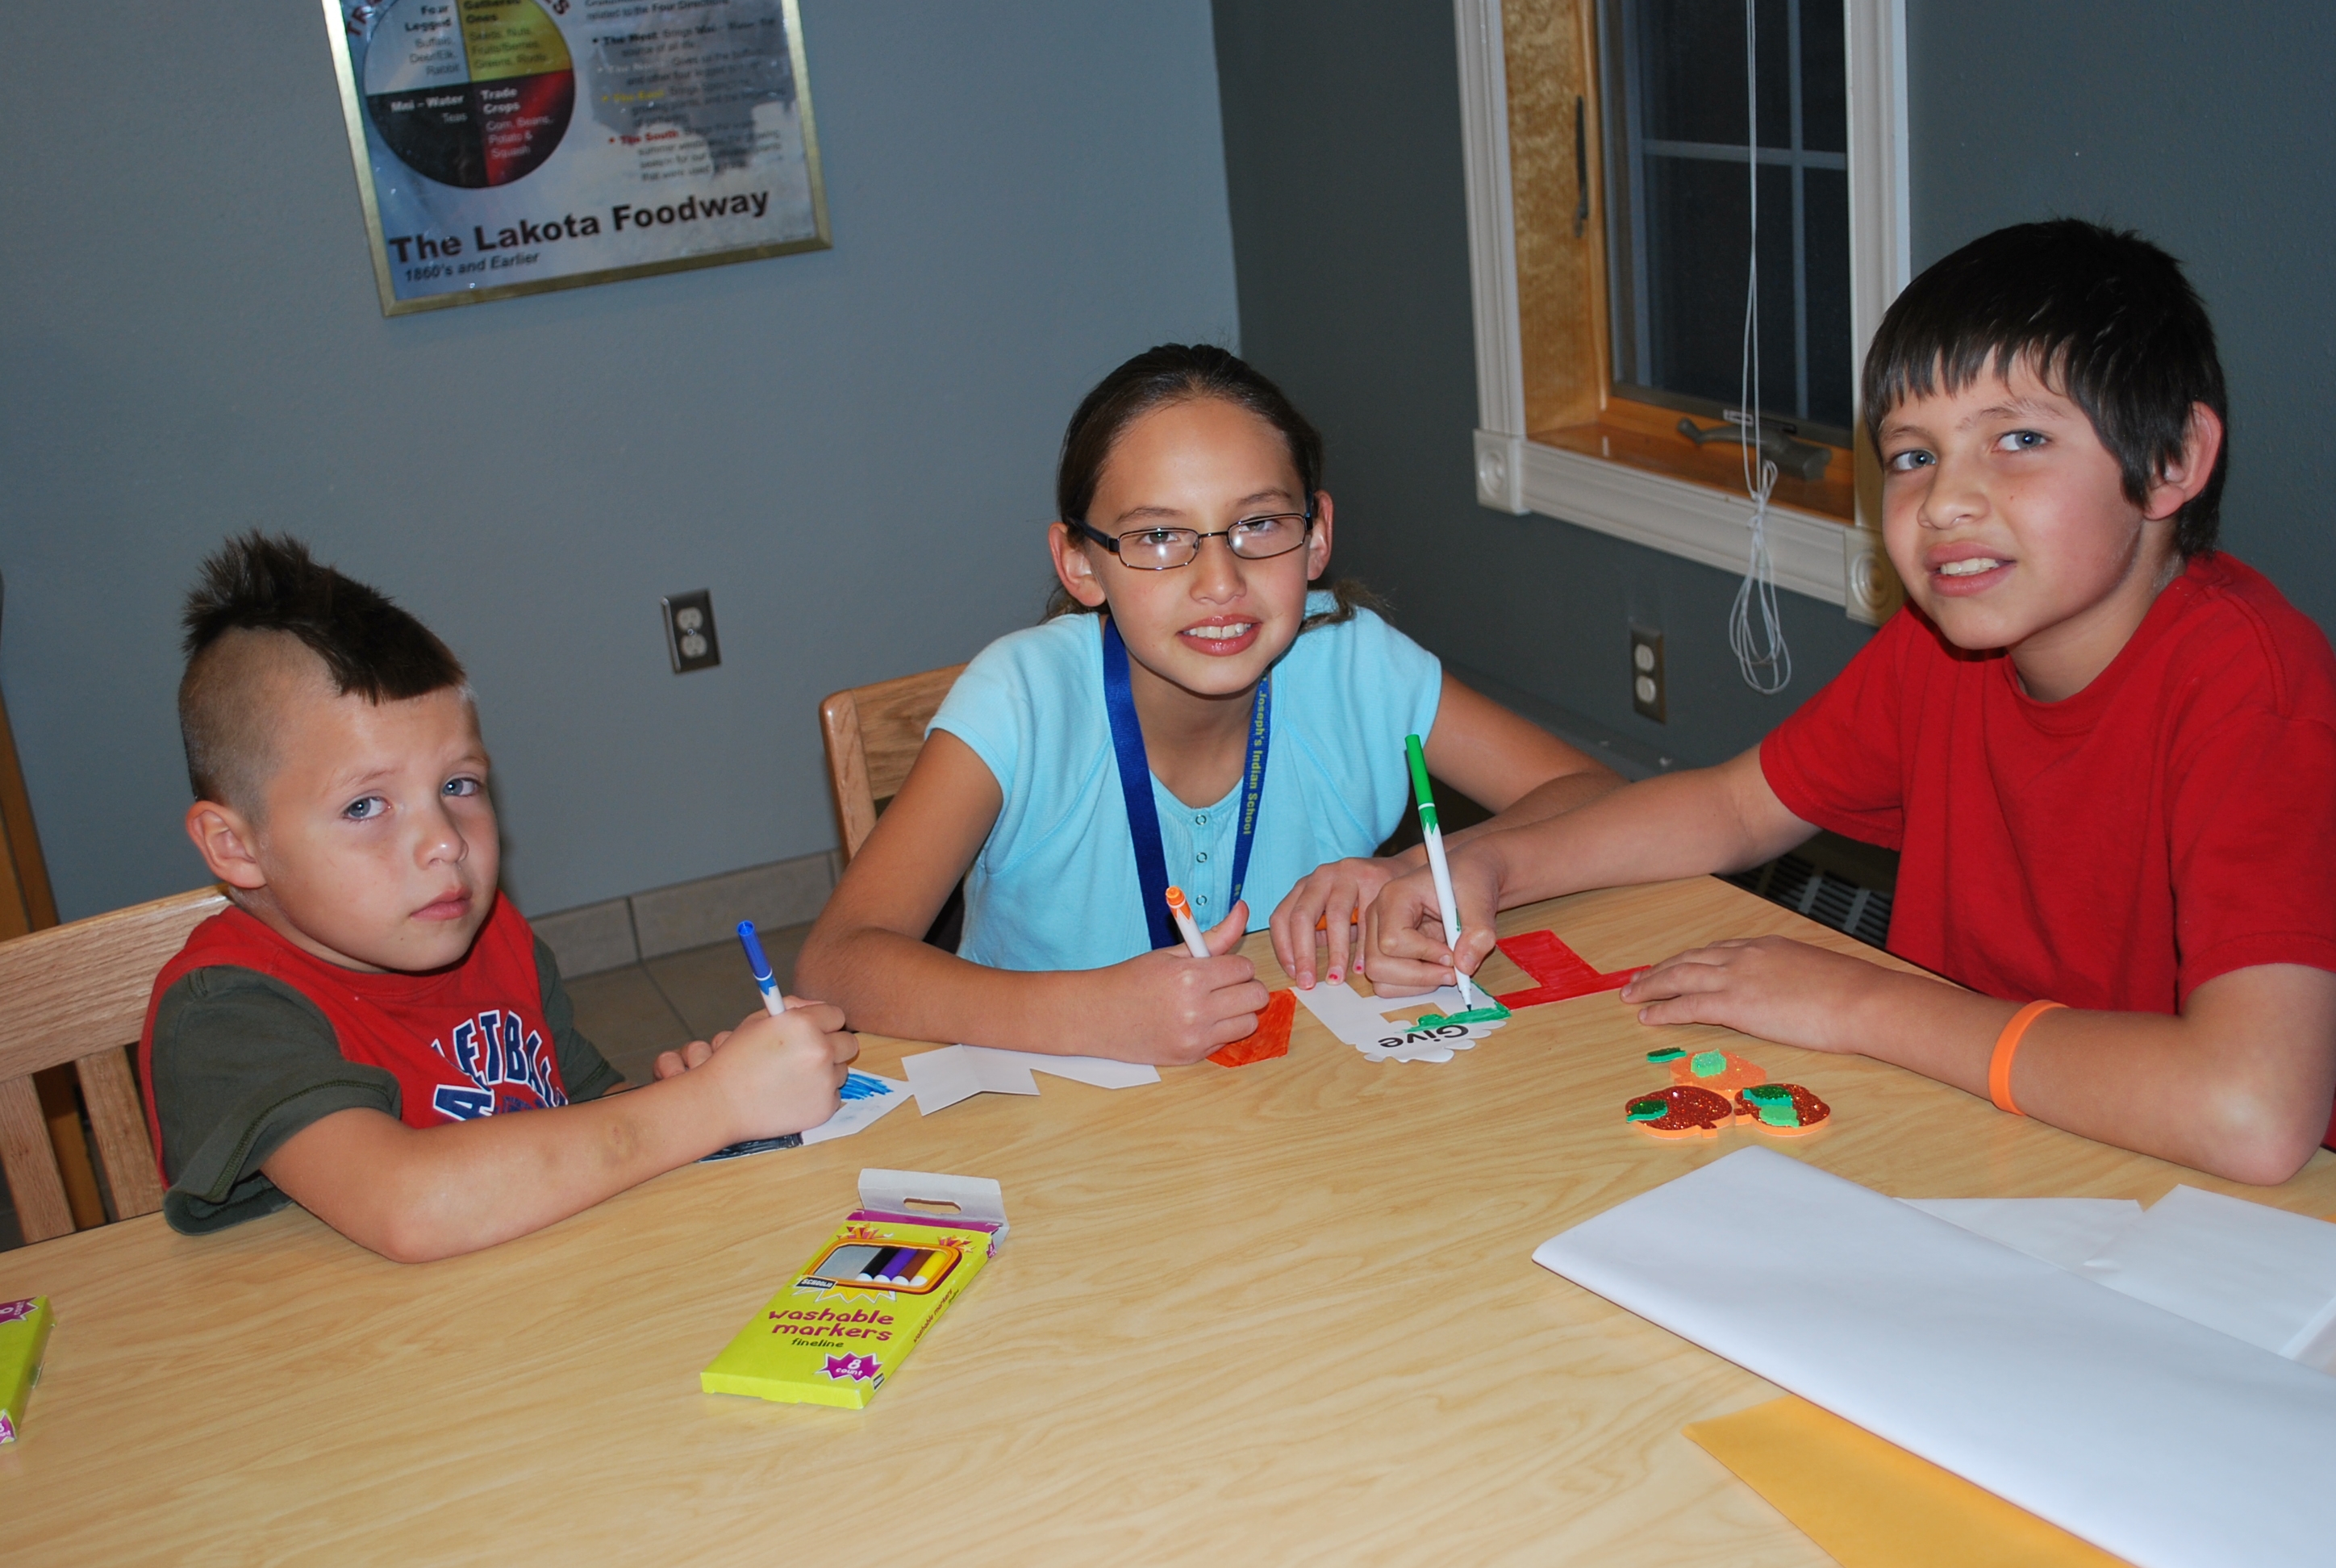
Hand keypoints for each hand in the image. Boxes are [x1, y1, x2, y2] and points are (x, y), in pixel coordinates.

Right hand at [661, 999, 858, 1140]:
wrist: (720, 1103)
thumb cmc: (735, 1060)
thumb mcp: (757, 1021)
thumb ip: (793, 1008)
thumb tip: (818, 1008)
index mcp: (804, 1024)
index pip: (836, 1015)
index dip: (824, 1023)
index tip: (814, 1031)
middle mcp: (820, 1050)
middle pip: (849, 1043)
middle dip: (832, 1046)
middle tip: (809, 1054)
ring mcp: (824, 1081)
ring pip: (841, 1071)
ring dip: (825, 1072)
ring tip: (793, 1078)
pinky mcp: (825, 1107)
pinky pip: (834, 1095)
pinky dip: (818, 1096)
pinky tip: (792, 1096)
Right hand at [1073, 901, 1267, 1064]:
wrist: (1097, 1016)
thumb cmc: (1132, 980)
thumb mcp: (1172, 954)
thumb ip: (1214, 936)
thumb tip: (1243, 909)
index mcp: (1190, 977)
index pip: (1244, 968)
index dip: (1236, 965)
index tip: (1222, 967)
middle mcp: (1196, 1010)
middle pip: (1256, 997)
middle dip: (1245, 987)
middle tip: (1225, 985)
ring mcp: (1195, 1037)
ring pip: (1249, 1022)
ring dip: (1239, 1011)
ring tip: (1214, 1004)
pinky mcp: (1192, 1056)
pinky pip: (1228, 1041)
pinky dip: (1221, 1030)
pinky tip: (1198, 1022)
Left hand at [1270, 856, 1402, 988]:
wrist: (1398, 874)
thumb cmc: (1359, 901)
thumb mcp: (1332, 914)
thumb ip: (1317, 933)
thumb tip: (1301, 969)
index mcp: (1304, 887)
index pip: (1281, 917)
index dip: (1283, 949)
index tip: (1292, 974)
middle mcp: (1321, 877)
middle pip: (1302, 916)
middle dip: (1303, 954)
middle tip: (1308, 983)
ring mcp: (1346, 874)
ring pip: (1335, 916)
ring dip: (1335, 953)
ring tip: (1336, 978)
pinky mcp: (1373, 878)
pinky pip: (1366, 916)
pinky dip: (1362, 945)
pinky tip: (1361, 966)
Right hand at [1363, 846, 1501, 996]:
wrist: (1469, 878)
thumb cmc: (1470, 880)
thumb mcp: (1480, 899)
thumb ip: (1478, 930)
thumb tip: (1465, 965)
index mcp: (1394, 895)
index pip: (1393, 940)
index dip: (1425, 954)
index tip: (1453, 953)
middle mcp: (1378, 915)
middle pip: (1378, 964)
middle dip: (1419, 976)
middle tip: (1453, 972)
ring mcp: (1377, 934)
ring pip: (1379, 978)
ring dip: (1416, 984)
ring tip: (1445, 970)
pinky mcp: (1384, 950)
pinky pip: (1386, 982)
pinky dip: (1412, 986)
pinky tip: (1435, 970)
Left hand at [1619, 936, 1884, 1051]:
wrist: (1863, 1000)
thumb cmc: (1852, 992)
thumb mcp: (1815, 973)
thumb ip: (1791, 977)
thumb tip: (1788, 992)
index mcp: (1765, 946)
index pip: (1716, 950)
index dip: (1689, 959)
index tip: (1673, 966)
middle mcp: (1745, 956)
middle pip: (1689, 958)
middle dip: (1661, 970)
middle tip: (1638, 980)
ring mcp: (1738, 978)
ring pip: (1680, 976)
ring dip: (1651, 986)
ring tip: (1631, 995)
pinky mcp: (1736, 1004)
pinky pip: (1688, 1004)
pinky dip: (1663, 1009)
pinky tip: (1647, 1016)